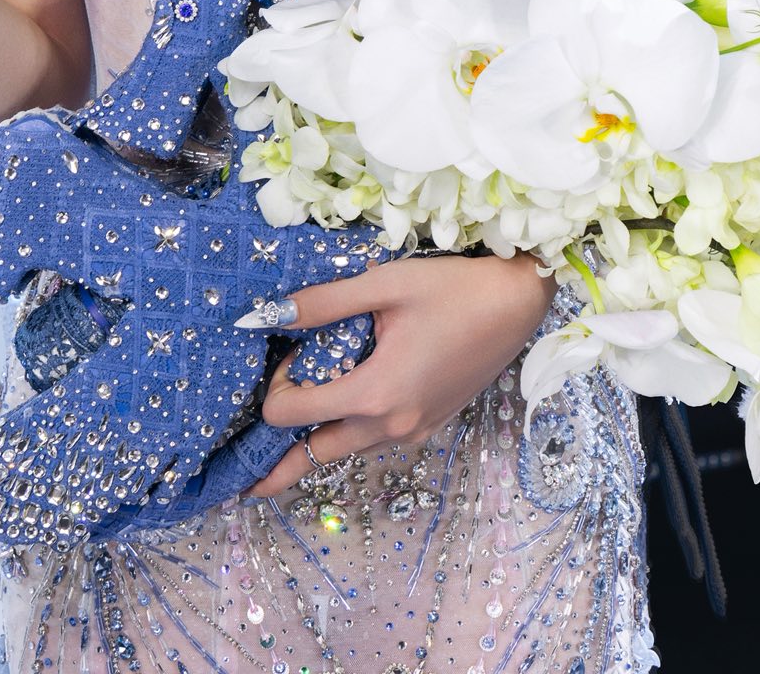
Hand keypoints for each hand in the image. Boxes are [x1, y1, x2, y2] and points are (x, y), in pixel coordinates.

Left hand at [248, 251, 555, 496]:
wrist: (518, 303)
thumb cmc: (452, 288)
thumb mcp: (382, 285)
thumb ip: (322, 303)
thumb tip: (264, 314)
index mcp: (374, 395)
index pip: (294, 415)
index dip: (275, 389)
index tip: (287, 354)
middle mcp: (392, 426)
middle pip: (315, 456)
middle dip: (276, 461)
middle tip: (241, 474)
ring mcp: (414, 431)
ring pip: (347, 450)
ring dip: (314, 445)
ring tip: (280, 448)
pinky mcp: (429, 424)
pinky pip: (375, 439)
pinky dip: (349, 432)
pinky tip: (342, 411)